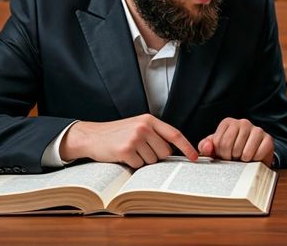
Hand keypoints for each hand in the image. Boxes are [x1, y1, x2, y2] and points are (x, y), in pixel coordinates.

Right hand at [60, 114, 198, 167]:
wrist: (91, 136)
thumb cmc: (117, 134)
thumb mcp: (138, 126)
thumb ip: (155, 134)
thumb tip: (173, 152)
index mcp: (149, 120)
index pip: (175, 134)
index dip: (187, 147)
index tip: (195, 157)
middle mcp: (144, 127)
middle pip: (164, 152)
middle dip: (155, 156)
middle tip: (139, 150)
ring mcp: (135, 138)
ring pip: (152, 160)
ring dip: (142, 160)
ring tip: (129, 151)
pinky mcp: (125, 150)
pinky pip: (139, 165)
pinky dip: (132, 164)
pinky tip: (123, 156)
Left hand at [196, 117, 275, 165]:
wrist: (251, 156)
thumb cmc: (230, 151)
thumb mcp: (214, 149)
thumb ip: (206, 147)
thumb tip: (207, 147)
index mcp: (228, 122)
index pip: (219, 142)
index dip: (220, 154)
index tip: (224, 154)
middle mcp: (243, 122)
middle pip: (230, 146)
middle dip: (230, 157)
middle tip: (234, 157)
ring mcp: (257, 129)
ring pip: (244, 152)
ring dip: (242, 160)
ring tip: (242, 156)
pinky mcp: (268, 139)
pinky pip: (257, 154)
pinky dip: (254, 160)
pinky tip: (253, 157)